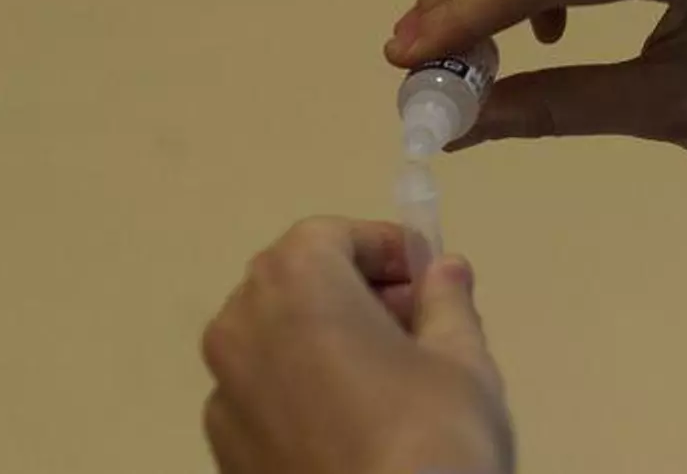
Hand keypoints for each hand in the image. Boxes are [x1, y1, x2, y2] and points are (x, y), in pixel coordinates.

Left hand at [202, 218, 511, 473]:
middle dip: (355, 290)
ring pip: (276, 341)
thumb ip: (447, 303)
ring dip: (326, 340)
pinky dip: (304, 391)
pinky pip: (266, 396)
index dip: (386, 249)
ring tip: (391, 383)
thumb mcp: (463, 360)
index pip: (332, 235)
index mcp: (295, 285)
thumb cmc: (429, 439)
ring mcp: (223, 396)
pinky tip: (358, 429)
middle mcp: (241, 329)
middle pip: (295, 282)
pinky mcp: (223, 453)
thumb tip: (444, 273)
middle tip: (417, 325)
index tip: (429, 279)